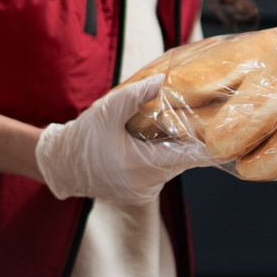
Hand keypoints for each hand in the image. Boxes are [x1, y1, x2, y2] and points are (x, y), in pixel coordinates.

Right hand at [33, 78, 200, 203]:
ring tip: (163, 130)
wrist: (60, 165)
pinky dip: (159, 161)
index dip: (205, 141)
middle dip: (185, 140)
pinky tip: (147, 146)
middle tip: (188, 119)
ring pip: (172, 168)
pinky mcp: (140, 196)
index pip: (189, 157)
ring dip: (171, 150)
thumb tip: (163, 80)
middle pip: (182, 161)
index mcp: (141, 166)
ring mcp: (144, 194)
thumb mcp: (108, 109)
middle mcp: (147, 185)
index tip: (216, 127)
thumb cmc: (83, 137)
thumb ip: (137, 94)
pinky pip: (160, 176)